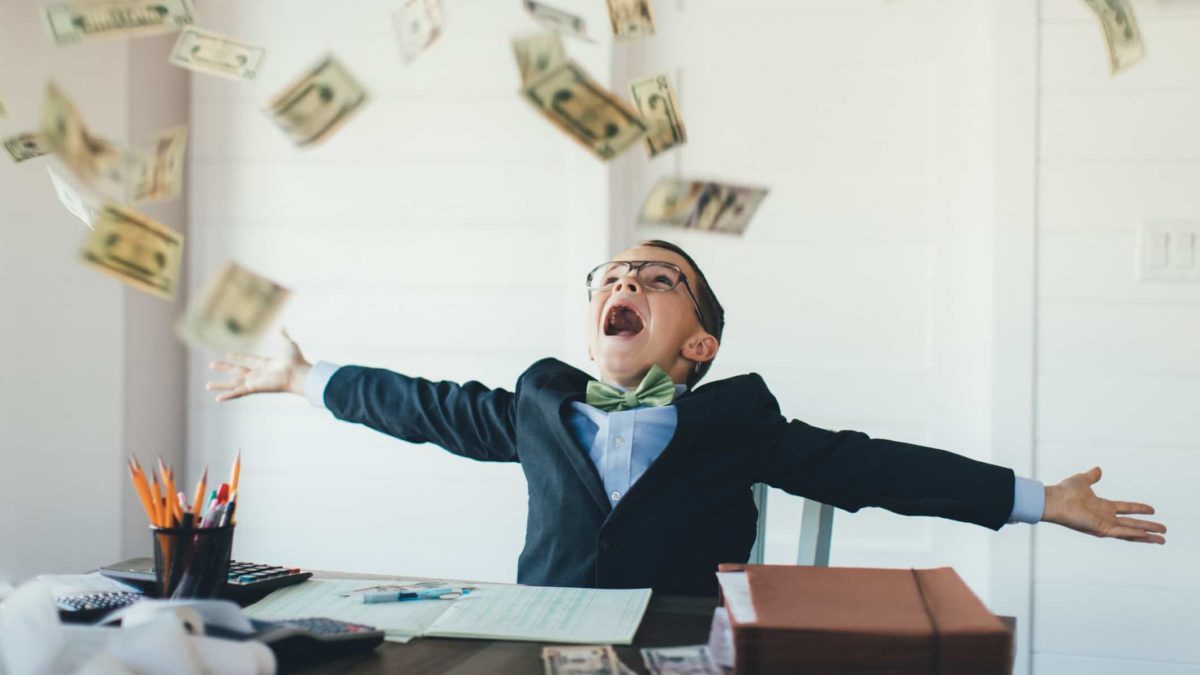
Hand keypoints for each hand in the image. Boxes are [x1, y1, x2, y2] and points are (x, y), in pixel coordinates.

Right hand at [206, 329, 311, 401]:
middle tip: (211, 364)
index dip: (238, 356)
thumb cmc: (296, 360)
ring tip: (207, 385)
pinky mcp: (254, 388)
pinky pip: (238, 392)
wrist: (299, 373)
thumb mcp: (287, 344)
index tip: (228, 355)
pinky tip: (217, 398)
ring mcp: (255, 382)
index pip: (248, 359)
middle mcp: (259, 374)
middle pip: (237, 371)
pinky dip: (228, 395)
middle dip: (224, 368)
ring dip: (220, 385)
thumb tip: (282, 326)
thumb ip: (282, 336)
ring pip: (233, 383)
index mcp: (265, 364)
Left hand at [1043, 466, 1165, 543]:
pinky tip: (1147, 535)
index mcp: (1102, 506)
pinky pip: (1121, 532)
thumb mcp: (1082, 480)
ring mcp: (1104, 525)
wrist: (1054, 499)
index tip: (1152, 510)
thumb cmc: (1064, 491)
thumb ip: (1092, 476)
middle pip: (1132, 523)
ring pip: (1130, 531)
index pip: (1126, 508)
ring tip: (1162, 539)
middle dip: (1148, 527)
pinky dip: (1134, 534)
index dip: (1139, 509)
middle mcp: (1105, 517)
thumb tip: (1098, 469)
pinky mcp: (1101, 530)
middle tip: (1164, 530)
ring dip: (1146, 535)